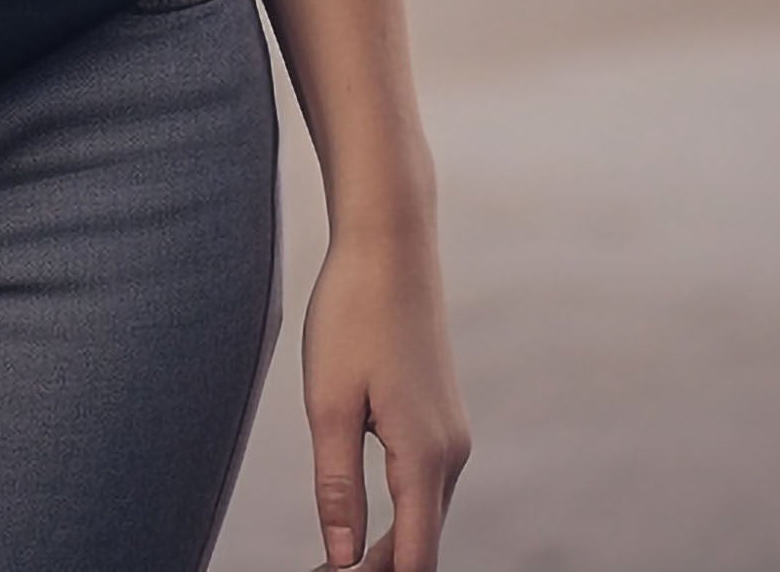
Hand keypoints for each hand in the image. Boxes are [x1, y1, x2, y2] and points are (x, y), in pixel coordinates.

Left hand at [301, 225, 469, 569]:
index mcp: (424, 456)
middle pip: (422, 544)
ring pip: (424, 515)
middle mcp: (450, 453)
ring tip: (335, 563)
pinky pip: (423, 485)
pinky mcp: (440, 416)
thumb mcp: (328, 402)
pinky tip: (362, 518)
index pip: (415, 560)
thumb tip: (342, 560)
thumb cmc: (353, 312)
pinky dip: (398, 513)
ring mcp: (450, 433)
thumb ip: (338, 487)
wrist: (390, 240)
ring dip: (388, 547)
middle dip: (378, 571)